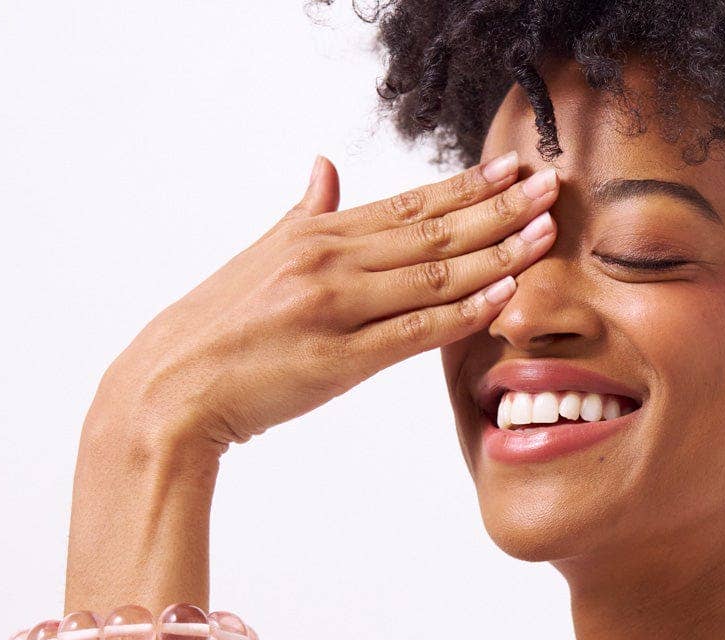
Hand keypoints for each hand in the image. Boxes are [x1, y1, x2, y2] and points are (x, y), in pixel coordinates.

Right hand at [94, 151, 559, 450]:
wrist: (170, 387)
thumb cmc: (217, 326)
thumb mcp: (261, 254)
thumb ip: (305, 212)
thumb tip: (326, 166)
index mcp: (315, 234)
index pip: (408, 203)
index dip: (467, 186)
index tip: (514, 168)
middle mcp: (329, 261)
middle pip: (431, 230)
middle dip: (499, 210)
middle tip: (554, 187)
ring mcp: (334, 309)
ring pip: (431, 276)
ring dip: (496, 254)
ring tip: (547, 235)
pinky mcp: (336, 361)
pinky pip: (411, 334)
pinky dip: (460, 314)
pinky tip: (502, 297)